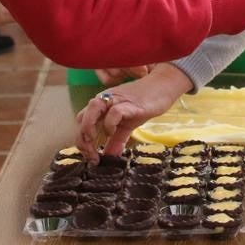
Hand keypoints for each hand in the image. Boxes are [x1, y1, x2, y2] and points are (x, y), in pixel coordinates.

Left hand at [75, 64, 192, 161]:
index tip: (91, 157)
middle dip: (81, 138)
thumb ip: (117, 140)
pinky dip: (110, 123)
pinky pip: (114, 111)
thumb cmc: (143, 104)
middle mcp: (105, 100)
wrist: (163, 87)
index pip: (81, 121)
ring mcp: (117, 100)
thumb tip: (109, 157)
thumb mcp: (127, 125)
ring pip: (92, 108)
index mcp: (102, 106)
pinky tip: (113, 132)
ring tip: (93, 140)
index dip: (81, 141)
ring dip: (88, 126)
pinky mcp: (130, 103)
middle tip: (90, 155)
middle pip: (82, 116)